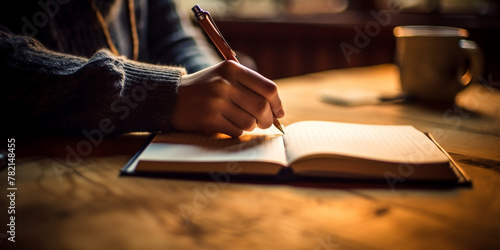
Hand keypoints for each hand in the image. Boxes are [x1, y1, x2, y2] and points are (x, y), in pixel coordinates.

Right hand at [170, 60, 284, 136]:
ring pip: (250, 122)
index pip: (268, 88)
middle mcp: (225, 83)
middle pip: (262, 107)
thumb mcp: (224, 77)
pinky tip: (226, 125)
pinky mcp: (208, 118)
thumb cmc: (204, 89)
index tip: (279, 113)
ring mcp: (216, 101)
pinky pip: (235, 131)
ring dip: (249, 126)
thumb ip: (249, 86)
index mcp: (232, 69)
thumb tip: (277, 110)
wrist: (170, 97)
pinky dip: (236, 132)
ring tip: (241, 122)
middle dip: (267, 120)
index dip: (277, 104)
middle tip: (265, 124)